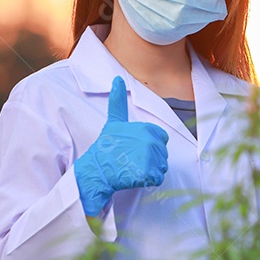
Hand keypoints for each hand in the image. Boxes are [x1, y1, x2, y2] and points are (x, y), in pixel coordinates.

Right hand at [73, 76, 169, 216]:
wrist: (96, 170)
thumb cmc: (106, 147)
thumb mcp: (114, 122)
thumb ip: (118, 101)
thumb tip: (117, 79)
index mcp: (147, 129)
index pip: (161, 139)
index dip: (150, 145)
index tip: (134, 148)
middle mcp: (150, 141)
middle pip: (162, 153)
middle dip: (151, 158)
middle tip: (131, 159)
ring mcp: (149, 157)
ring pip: (161, 166)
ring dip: (150, 170)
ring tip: (132, 167)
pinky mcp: (147, 173)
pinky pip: (157, 178)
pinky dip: (148, 180)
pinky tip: (135, 176)